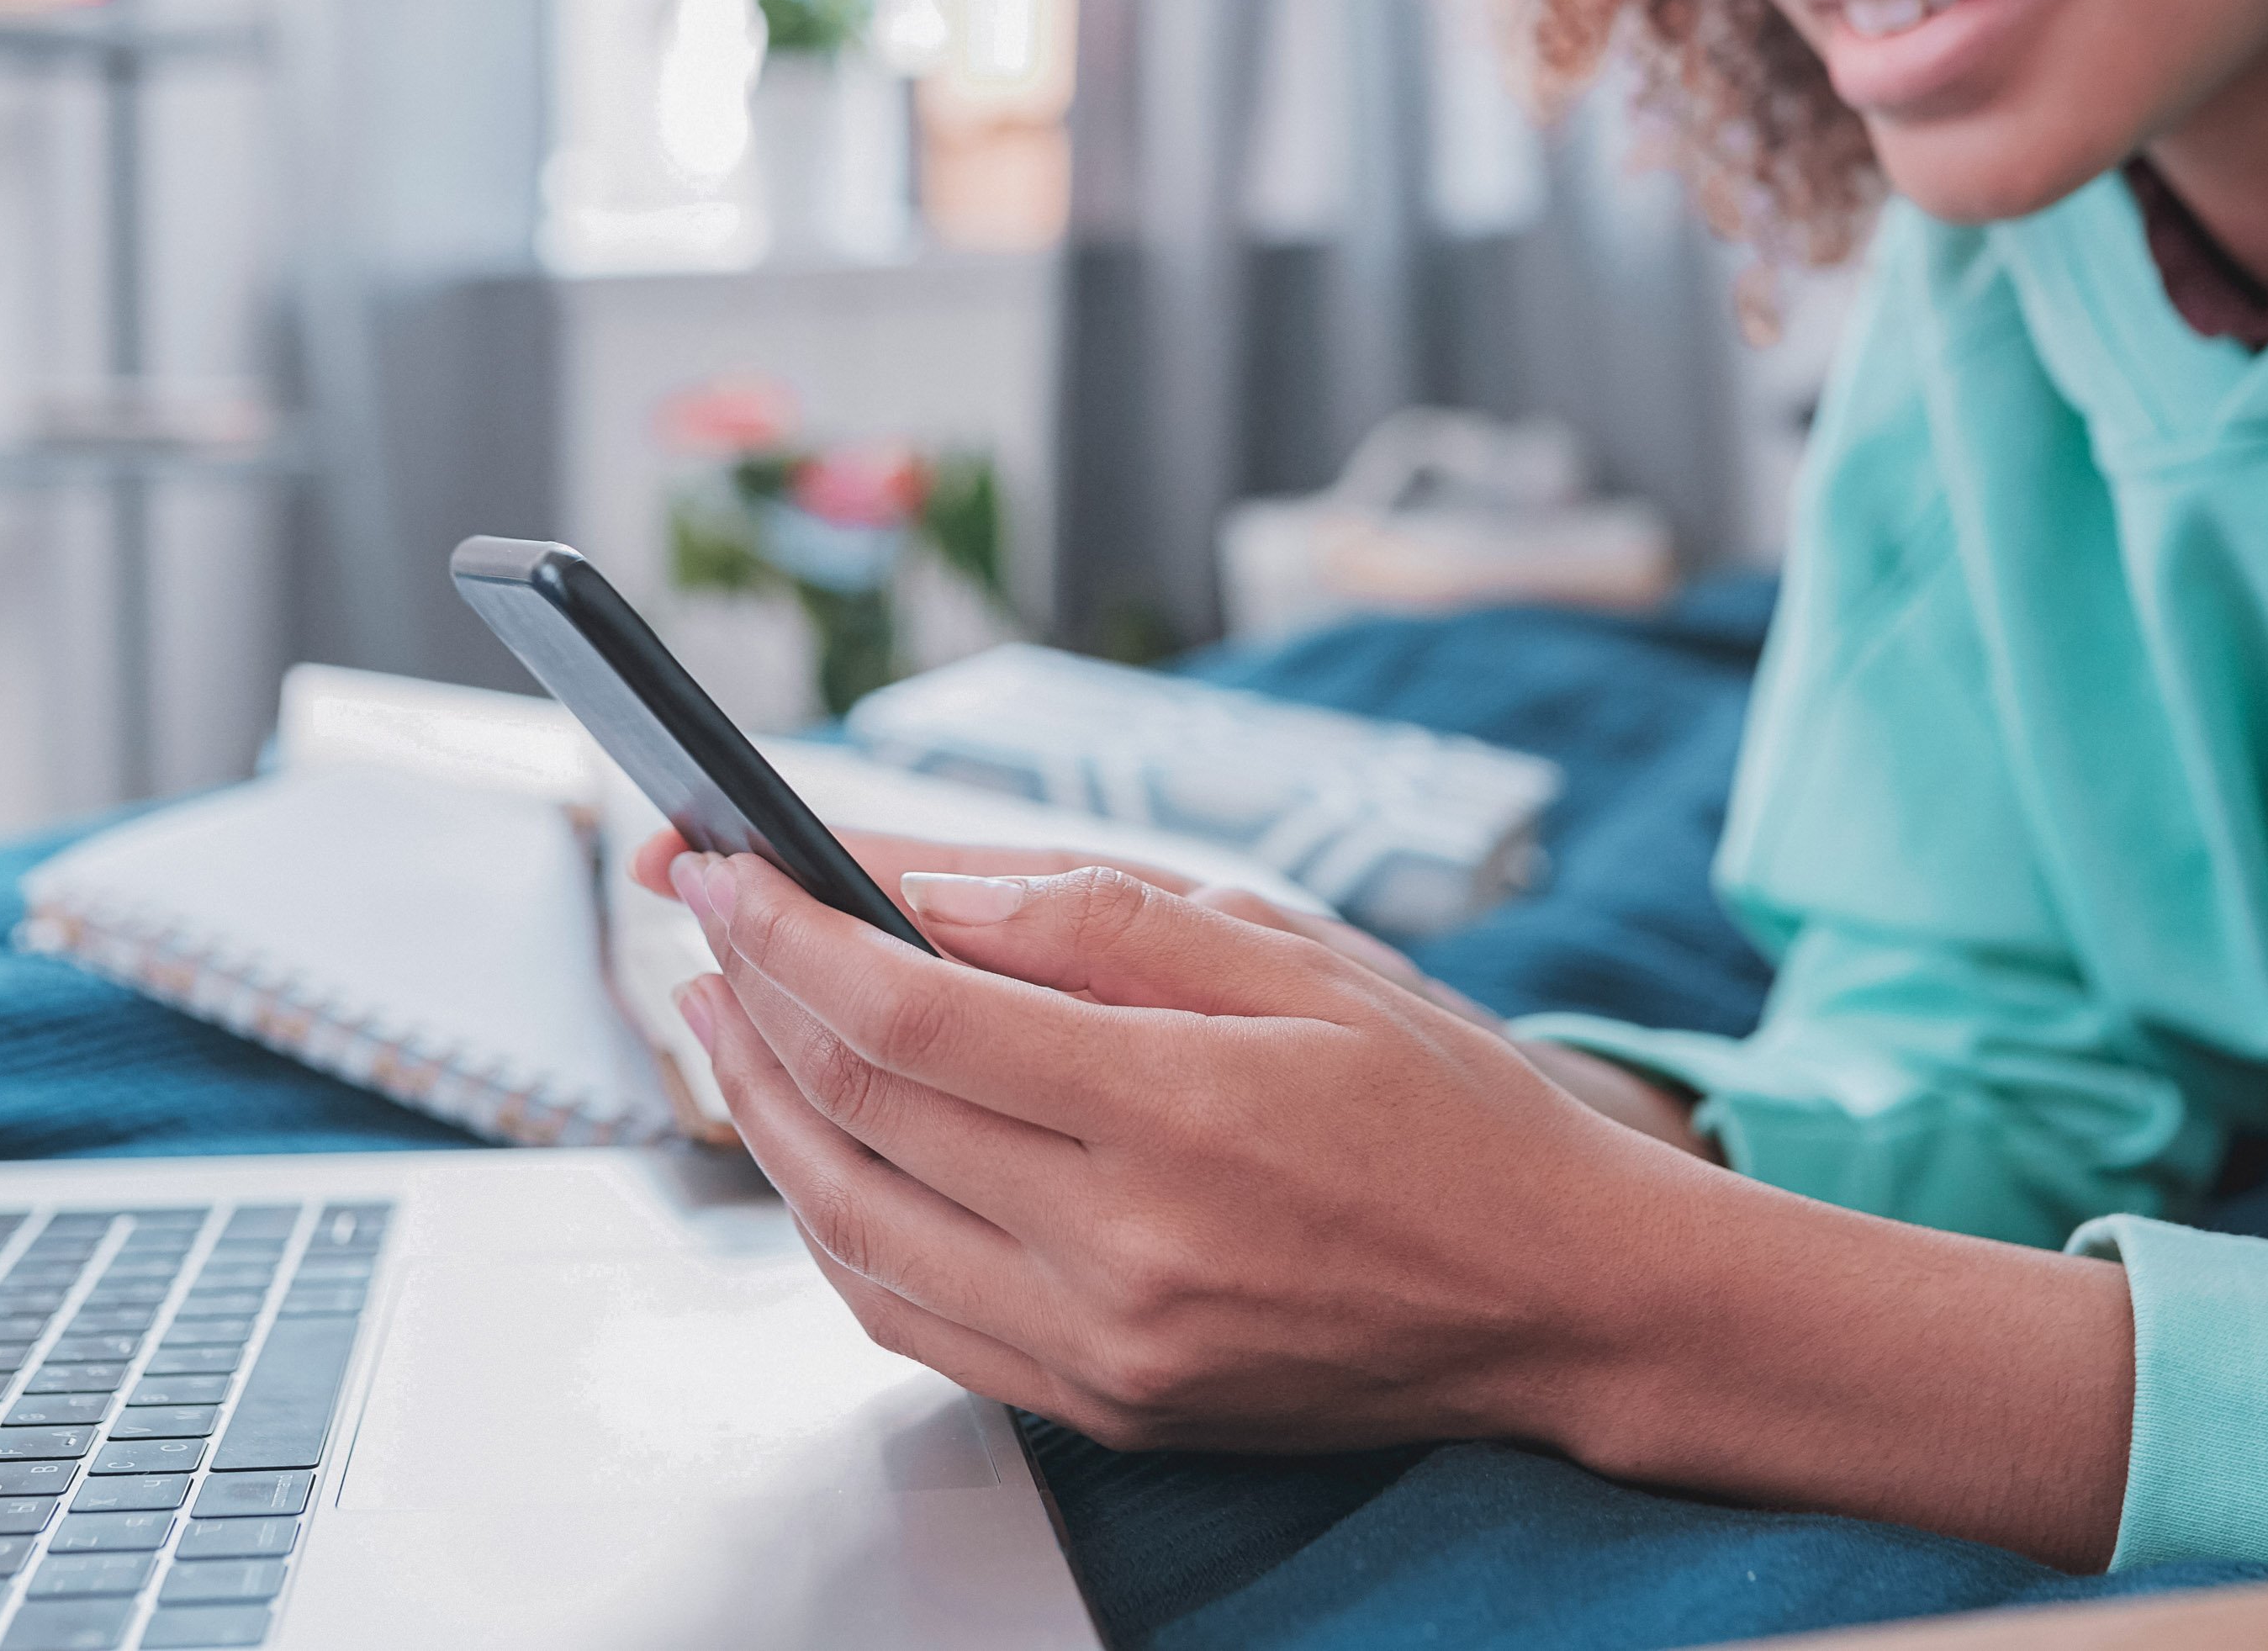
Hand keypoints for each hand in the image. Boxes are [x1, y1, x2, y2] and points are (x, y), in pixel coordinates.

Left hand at [664, 848, 1704, 1454]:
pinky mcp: (1102, 1407)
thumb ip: (1101, 918)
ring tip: (728, 1018)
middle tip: (699, 918)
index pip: (905, 1009)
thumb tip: (923, 886)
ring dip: (761, 1113)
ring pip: (850, 1227)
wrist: (1568, 1299)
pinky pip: (906, 1318)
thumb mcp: (1299, 958)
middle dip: (747, 999)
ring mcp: (1104, 1349)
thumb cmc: (1450, 1111)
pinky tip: (814, 1147)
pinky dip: (831, 1224)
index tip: (713, 861)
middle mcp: (1122, 1251)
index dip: (781, 928)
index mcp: (1176, 1113)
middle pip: (857, 1110)